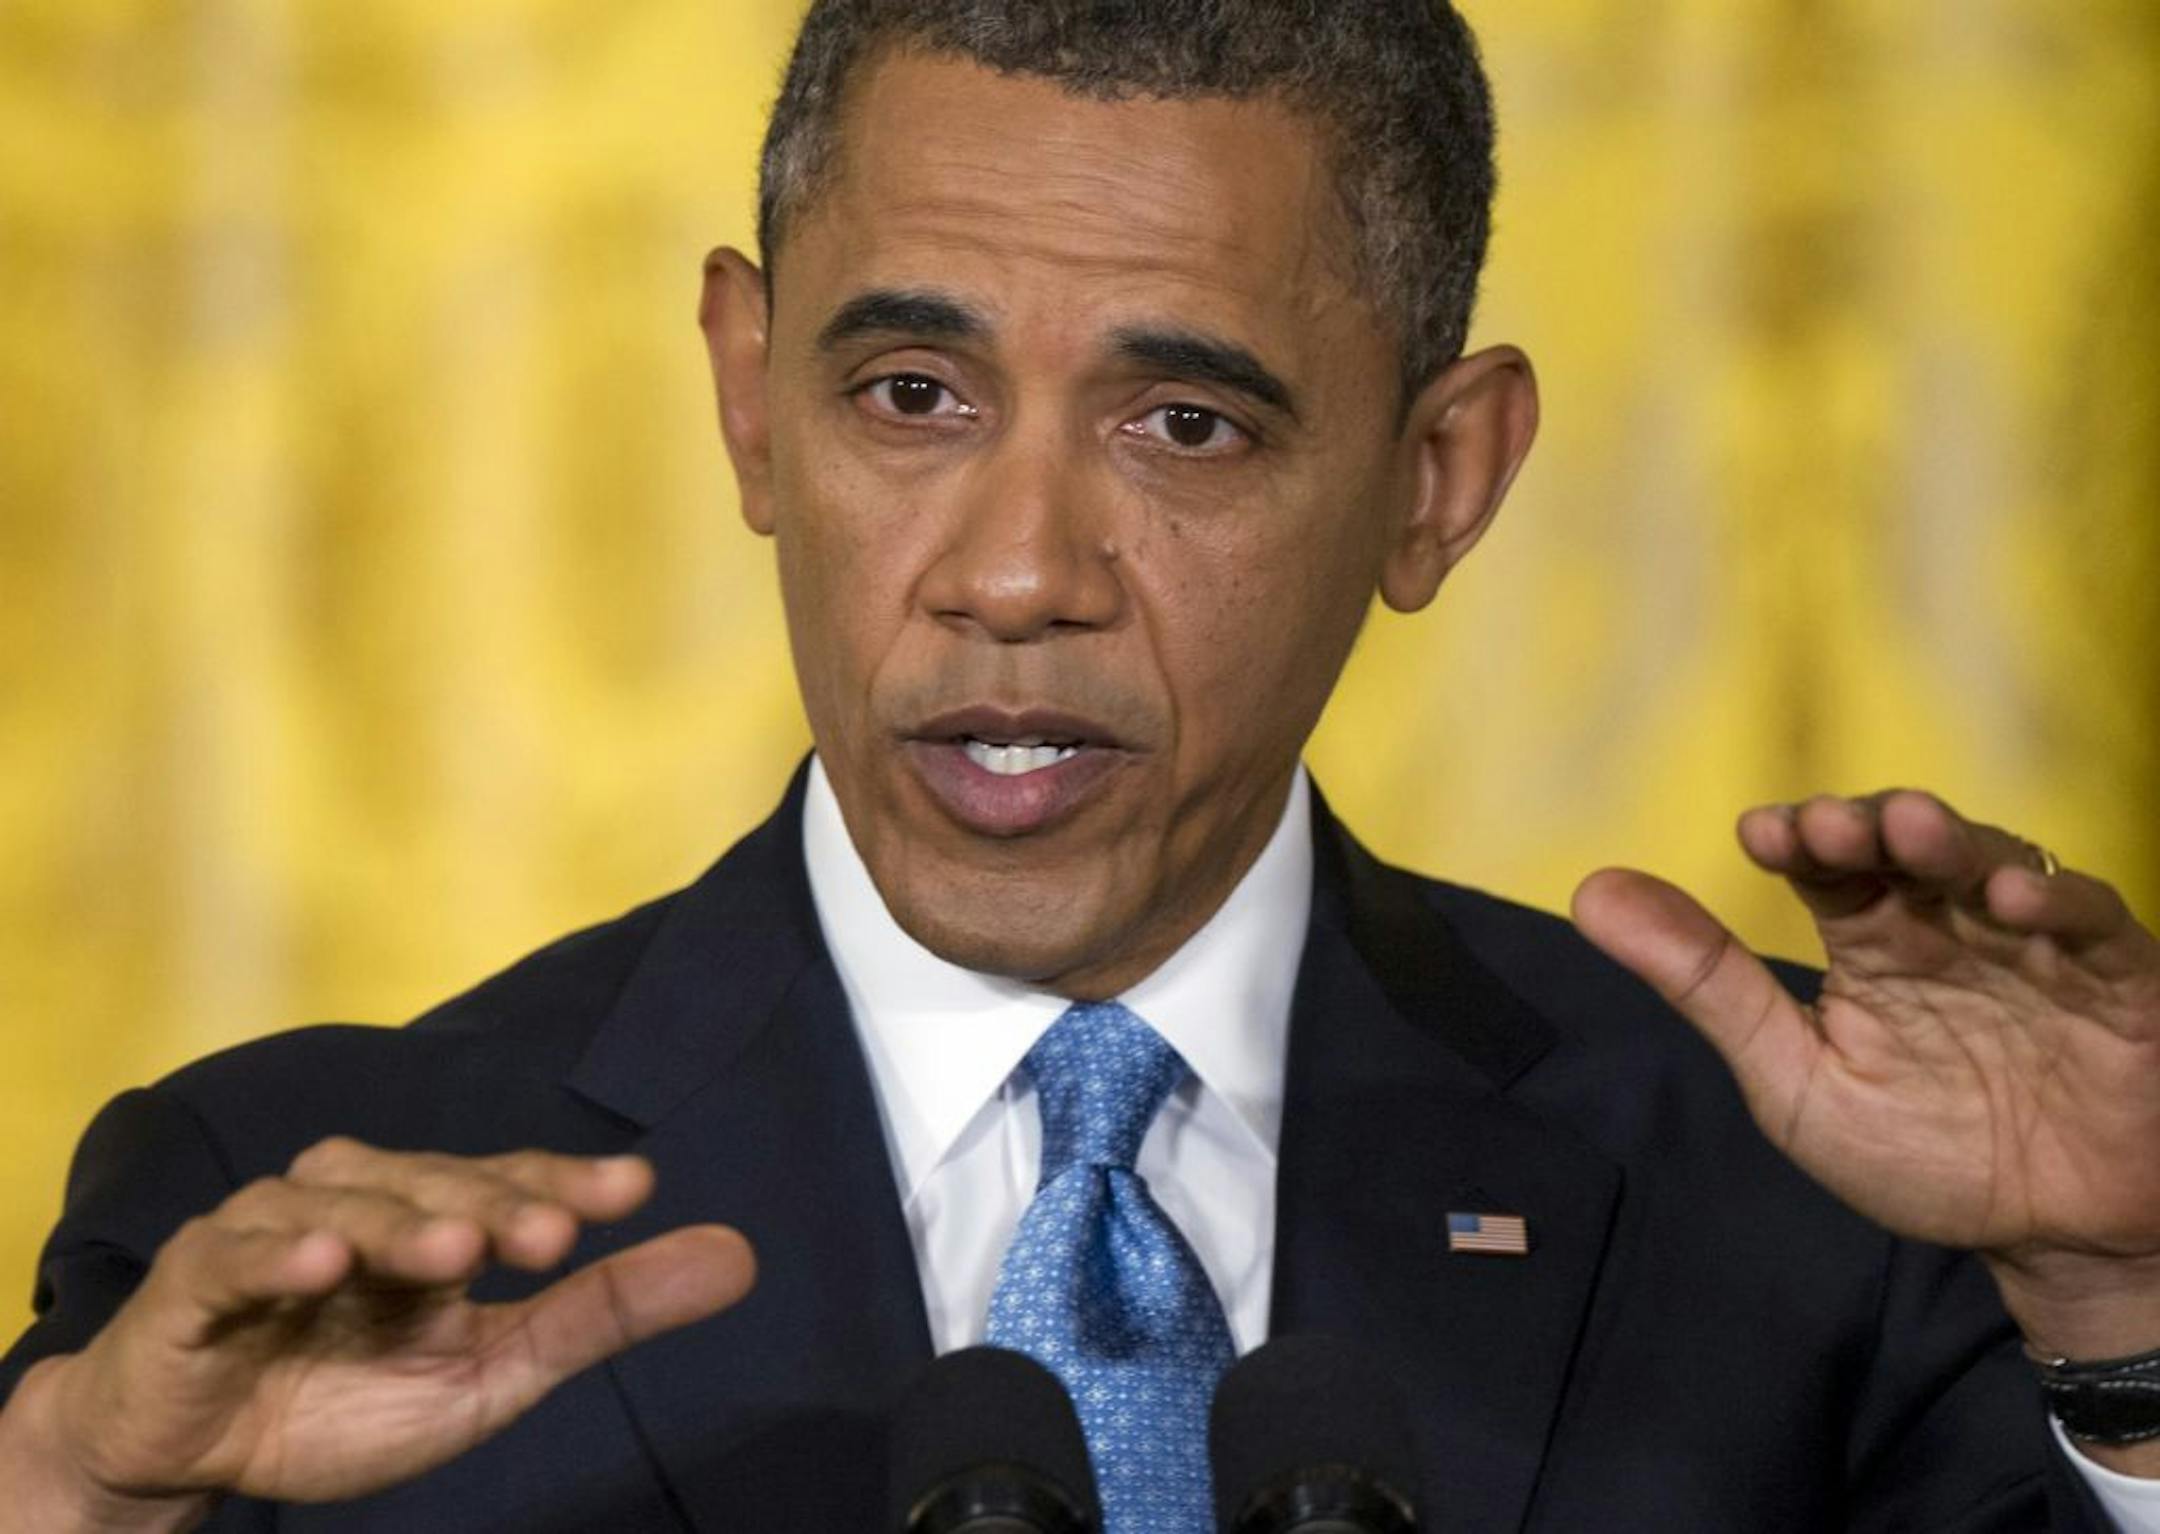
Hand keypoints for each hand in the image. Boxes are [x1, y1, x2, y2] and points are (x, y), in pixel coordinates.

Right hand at [3, 1139, 753, 1525]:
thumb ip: (606, 1313)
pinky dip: (275, 1254)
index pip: (510, 1183)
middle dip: (495, 1206)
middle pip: (435, 1184)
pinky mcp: (193, 1277)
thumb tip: (742, 1254)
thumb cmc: (347, 1398)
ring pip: (341, 1206)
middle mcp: (358, 1199)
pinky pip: (233, 1255)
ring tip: (455, 1251)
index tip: (634, 1193)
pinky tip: (321, 1264)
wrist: (195, 1451)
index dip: (565, 1184)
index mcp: (433, 1215)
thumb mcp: (492, 1373)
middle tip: (554, 1236)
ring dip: (398, 1223)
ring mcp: (272, 1230)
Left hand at [1571, 791, 2159, 1356]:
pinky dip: (2056, 899)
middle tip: (1823, 827)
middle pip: (1909, 845)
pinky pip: (2094, 920)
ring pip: (1995, 861)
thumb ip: (1704, 983)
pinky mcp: (2118, 980)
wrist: (2056, 1241)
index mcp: (1873, 940)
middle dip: (1868, 824)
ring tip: (1907, 829)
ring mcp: (2035, 946)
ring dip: (1951, 842)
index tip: (1761, 834)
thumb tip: (1589, 891)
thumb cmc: (1925, 1155)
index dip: (1800, 837)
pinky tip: (2013, 899)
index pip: (1829, 863)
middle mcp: (1951, 924)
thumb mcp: (1795, 1078)